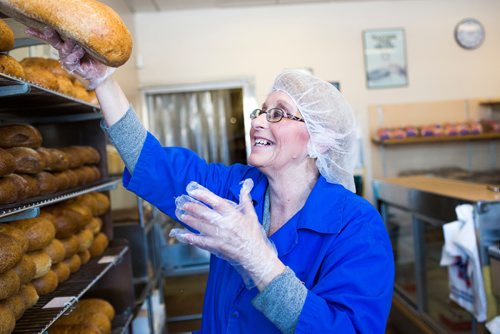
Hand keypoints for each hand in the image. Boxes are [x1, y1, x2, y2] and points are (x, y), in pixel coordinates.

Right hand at [25, 26, 113, 88]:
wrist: (105, 71)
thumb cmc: (98, 54)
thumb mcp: (91, 42)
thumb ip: (84, 34)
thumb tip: (81, 21)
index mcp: (66, 42)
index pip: (52, 36)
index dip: (39, 33)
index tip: (29, 29)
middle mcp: (65, 50)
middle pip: (54, 41)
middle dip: (50, 35)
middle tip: (49, 29)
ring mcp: (68, 59)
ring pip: (63, 50)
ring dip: (69, 46)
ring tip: (78, 44)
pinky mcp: (74, 68)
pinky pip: (70, 60)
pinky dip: (75, 54)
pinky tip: (80, 51)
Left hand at [170, 179, 284, 288]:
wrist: (255, 254)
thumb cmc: (253, 234)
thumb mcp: (252, 215)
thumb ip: (245, 200)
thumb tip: (245, 185)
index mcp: (233, 215)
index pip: (216, 202)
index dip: (204, 196)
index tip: (194, 192)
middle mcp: (225, 224)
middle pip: (205, 214)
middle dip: (193, 208)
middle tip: (184, 204)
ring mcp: (219, 236)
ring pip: (201, 227)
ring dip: (190, 221)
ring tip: (182, 215)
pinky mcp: (216, 246)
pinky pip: (201, 242)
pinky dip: (192, 238)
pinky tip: (184, 235)